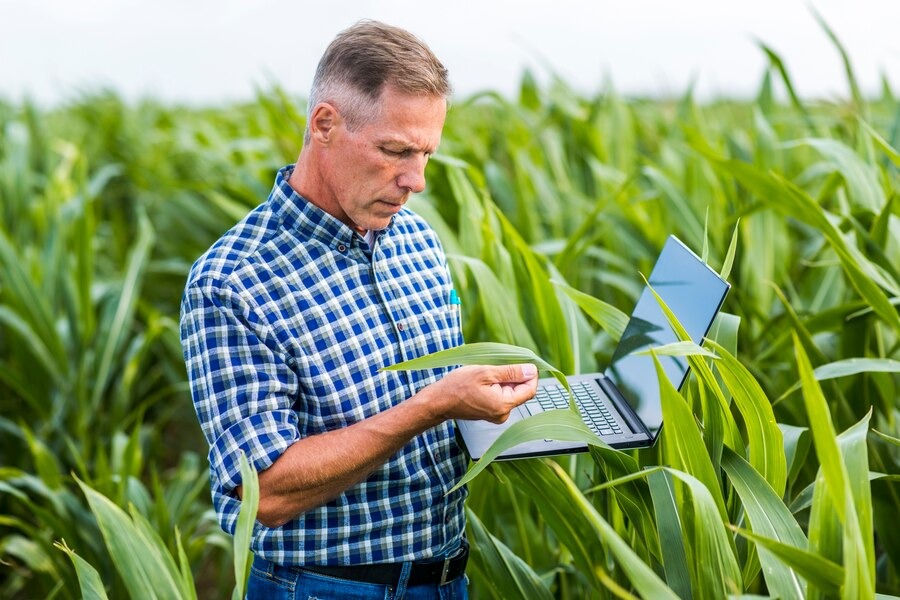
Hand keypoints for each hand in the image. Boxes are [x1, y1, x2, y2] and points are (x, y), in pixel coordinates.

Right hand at [422, 363, 538, 423]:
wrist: (439, 401)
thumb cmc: (458, 386)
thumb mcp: (486, 373)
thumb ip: (511, 372)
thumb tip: (532, 370)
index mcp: (504, 404)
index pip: (530, 390)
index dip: (530, 375)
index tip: (523, 362)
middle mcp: (503, 414)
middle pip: (521, 391)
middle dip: (513, 377)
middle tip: (496, 368)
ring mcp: (497, 415)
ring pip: (511, 393)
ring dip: (504, 381)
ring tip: (486, 376)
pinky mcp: (491, 413)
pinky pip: (502, 397)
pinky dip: (497, 387)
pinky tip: (484, 382)